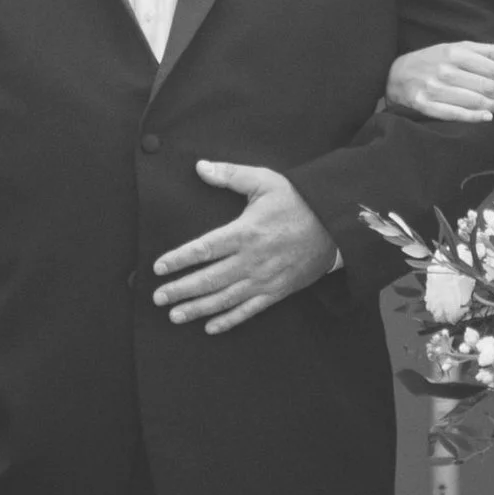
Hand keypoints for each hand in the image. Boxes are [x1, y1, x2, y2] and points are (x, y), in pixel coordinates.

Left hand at [155, 163, 340, 332]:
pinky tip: (211, 327)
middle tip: (157, 298)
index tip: (158, 268)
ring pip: (225, 299)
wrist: (336, 225)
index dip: (179, 260)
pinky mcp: (277, 292)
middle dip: (181, 290)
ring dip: (198, 309)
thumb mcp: (265, 181)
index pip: (204, 249)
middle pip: (209, 279)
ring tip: (175, 316)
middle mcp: (252, 260)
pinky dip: (229, 320)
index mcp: (245, 232)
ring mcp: (264, 279)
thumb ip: (231, 175)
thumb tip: (200, 166)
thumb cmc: (298, 201)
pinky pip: (249, 311)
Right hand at [386, 39, 493, 122]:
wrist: (395, 74)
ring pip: (472, 100)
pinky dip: (473, 117)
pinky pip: (454, 114)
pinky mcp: (425, 105)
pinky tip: (486, 117)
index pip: (490, 67)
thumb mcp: (457, 48)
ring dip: (493, 106)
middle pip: (483, 85)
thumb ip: (488, 51)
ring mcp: (434, 89)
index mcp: (453, 53)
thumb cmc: (432, 60)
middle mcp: (444, 70)